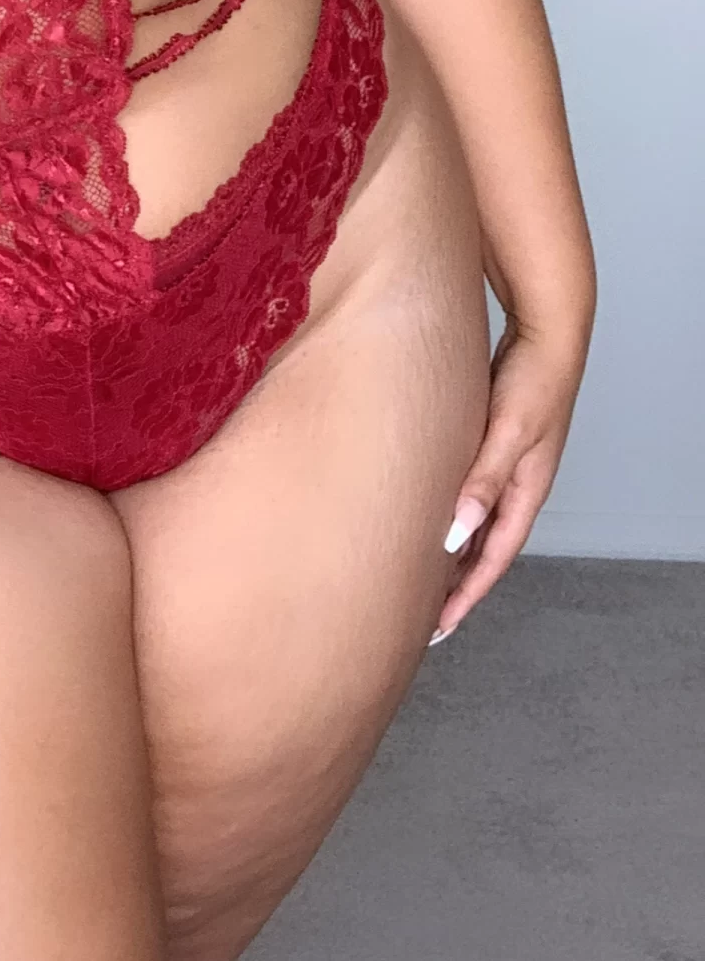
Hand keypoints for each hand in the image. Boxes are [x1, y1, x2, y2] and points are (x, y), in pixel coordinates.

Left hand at [431, 313, 589, 639]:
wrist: (545, 335)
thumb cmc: (532, 380)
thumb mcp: (508, 431)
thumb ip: (484, 479)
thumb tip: (458, 531)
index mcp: (526, 491)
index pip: (494, 557)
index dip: (467, 593)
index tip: (439, 625)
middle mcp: (516, 486)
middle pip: (484, 549)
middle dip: (456, 585)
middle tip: (421, 617)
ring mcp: (504, 467)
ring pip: (475, 524)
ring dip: (451, 553)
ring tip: (416, 579)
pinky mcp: (489, 447)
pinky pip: (468, 496)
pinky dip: (450, 516)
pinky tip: (425, 519)